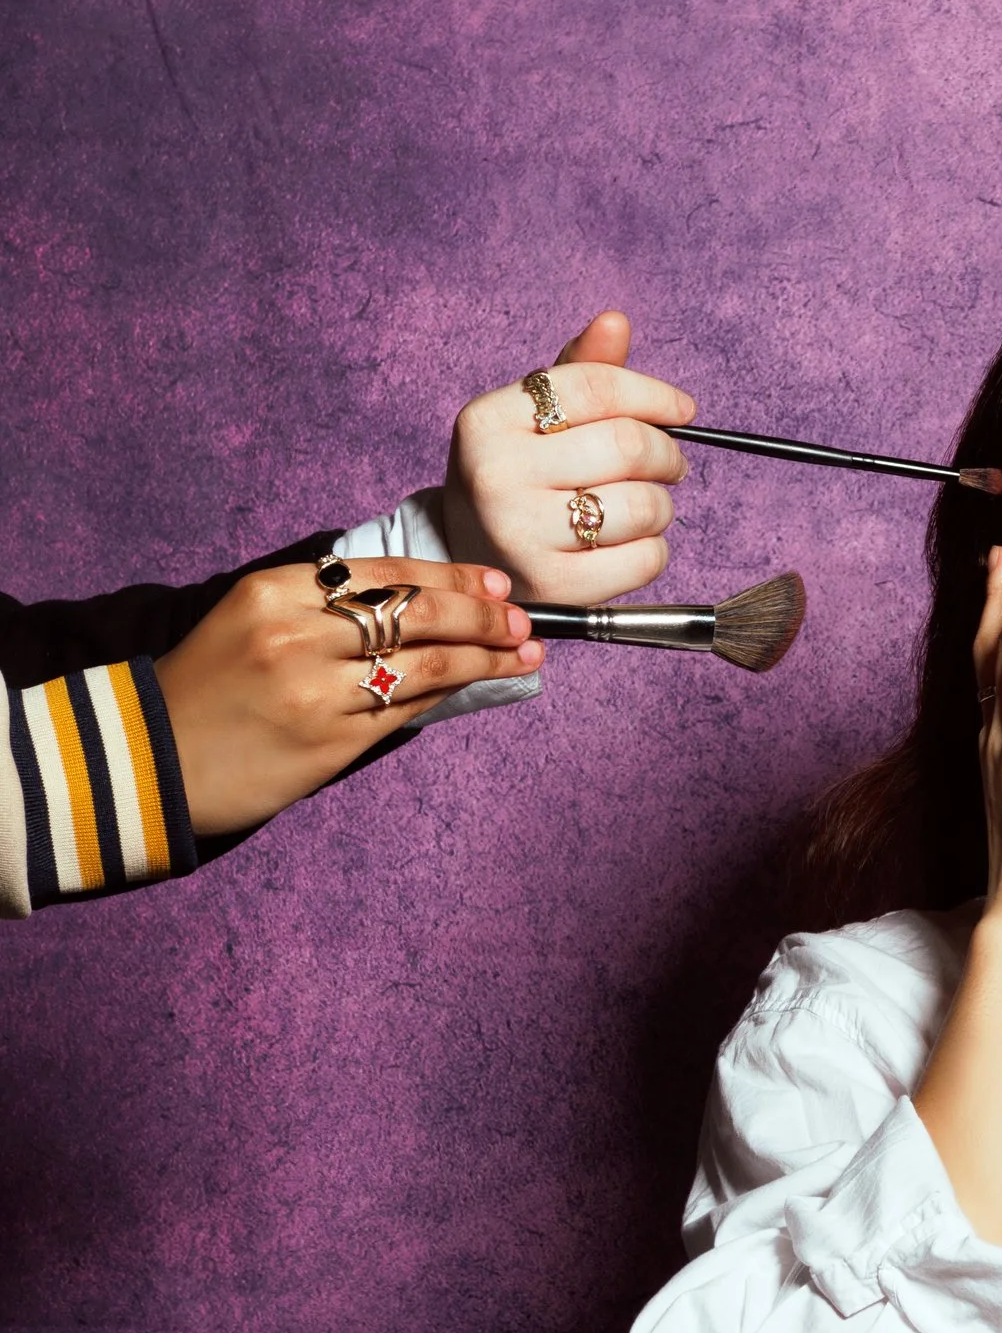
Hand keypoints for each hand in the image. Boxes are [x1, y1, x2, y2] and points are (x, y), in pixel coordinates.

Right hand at [154, 559, 540, 835]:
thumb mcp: (251, 620)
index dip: (450, 577)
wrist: (147, 759)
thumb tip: (418, 601)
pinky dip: (448, 694)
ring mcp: (314, 692)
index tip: (493, 583)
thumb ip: (322, 606)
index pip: (386, 574)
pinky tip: (478, 684)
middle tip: (521, 620)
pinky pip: (405, 711)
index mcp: (274, 592)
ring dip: (485, 657)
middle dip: (481, 614)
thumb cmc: (207, 687)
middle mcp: (296, 635)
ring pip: (425, 665)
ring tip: (523, 654)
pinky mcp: (328, 743)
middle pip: (416, 613)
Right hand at [443, 309, 695, 602]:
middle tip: (670, 463)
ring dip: (662, 504)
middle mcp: (495, 475)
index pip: (597, 387)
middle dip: (666, 452)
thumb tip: (615, 321)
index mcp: (488, 420)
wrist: (469, 554)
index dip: (654, 395)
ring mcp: (520, 536)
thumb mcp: (533, 416)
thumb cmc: (517, 474)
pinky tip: (629, 543)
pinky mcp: (553, 587)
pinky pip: (645, 559)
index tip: (681, 410)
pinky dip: (654, 549)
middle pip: (626, 445)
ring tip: (645, 505)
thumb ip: (581, 370)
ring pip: (641, 504)